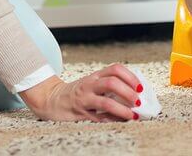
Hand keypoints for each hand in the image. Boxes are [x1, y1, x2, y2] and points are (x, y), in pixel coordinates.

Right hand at [19, 64, 140, 121]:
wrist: (51, 100)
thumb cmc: (77, 93)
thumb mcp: (92, 83)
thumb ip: (109, 86)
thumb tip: (135, 94)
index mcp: (95, 76)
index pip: (115, 69)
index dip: (130, 77)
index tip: (140, 87)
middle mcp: (89, 85)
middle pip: (112, 83)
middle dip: (129, 92)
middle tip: (138, 101)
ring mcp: (84, 99)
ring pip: (106, 101)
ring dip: (123, 109)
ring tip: (132, 115)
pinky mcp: (81, 114)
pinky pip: (100, 118)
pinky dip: (113, 121)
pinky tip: (120, 122)